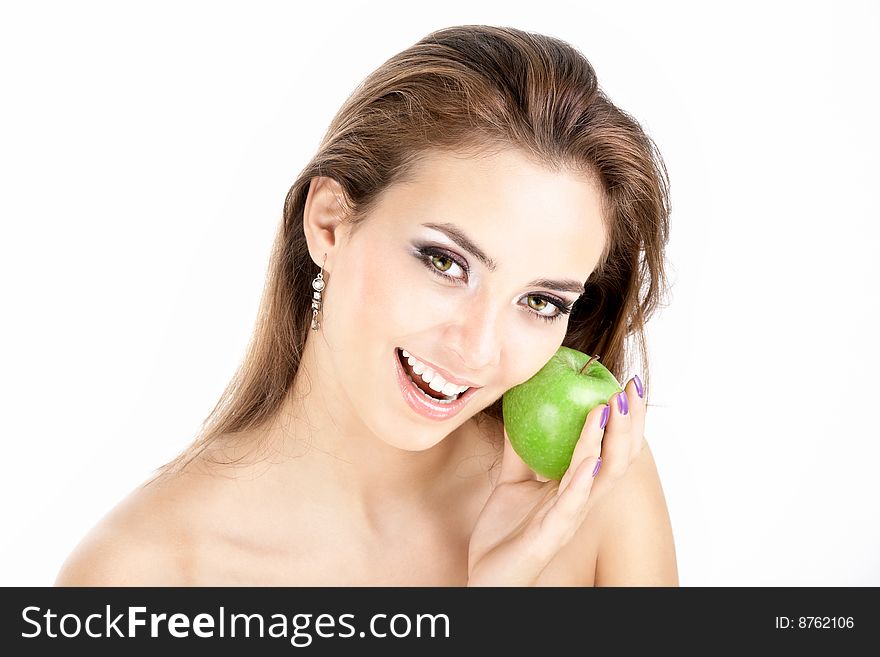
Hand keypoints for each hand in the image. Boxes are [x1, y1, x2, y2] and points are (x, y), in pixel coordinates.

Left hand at [467, 376, 645, 585]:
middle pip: (618, 459)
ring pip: (600, 478)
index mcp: (575, 488)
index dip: (623, 420)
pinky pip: (570, 506)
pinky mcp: (552, 536)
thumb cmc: (504, 534)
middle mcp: (581, 501)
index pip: (609, 449)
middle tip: (632, 387)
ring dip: (609, 442)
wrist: (487, 578)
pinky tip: (589, 461)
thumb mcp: (510, 481)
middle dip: (630, 424)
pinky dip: (581, 481)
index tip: (626, 383)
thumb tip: (518, 406)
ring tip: (611, 409)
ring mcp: (569, 519)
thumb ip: (519, 450)